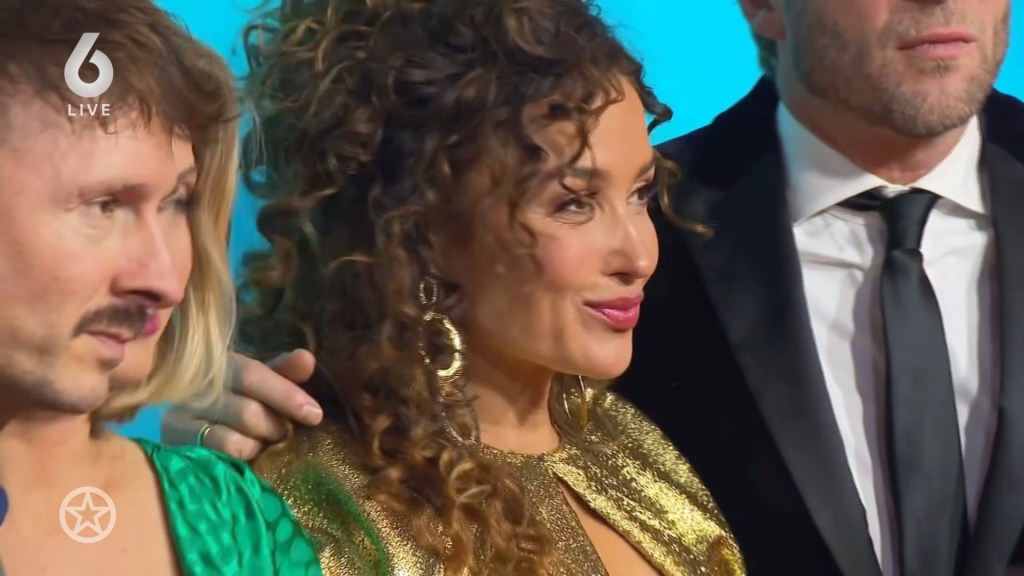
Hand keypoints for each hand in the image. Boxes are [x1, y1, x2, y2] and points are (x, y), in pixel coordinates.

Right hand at [161, 349, 322, 460]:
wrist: (189, 428)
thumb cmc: (237, 401)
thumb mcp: (261, 384)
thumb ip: (284, 372)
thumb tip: (307, 359)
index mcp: (219, 364)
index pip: (253, 375)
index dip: (286, 394)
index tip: (315, 414)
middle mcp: (195, 389)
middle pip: (247, 412)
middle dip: (275, 427)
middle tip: (284, 433)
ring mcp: (179, 420)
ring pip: (233, 441)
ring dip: (258, 447)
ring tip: (263, 445)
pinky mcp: (174, 448)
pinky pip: (217, 461)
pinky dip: (240, 460)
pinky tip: (247, 459)